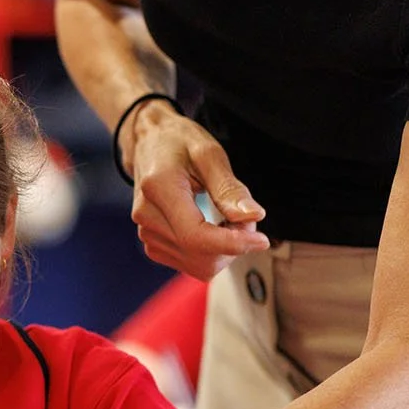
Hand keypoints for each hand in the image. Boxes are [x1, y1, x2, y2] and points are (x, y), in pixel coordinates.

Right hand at [127, 106, 268, 279]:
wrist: (148, 143)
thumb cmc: (178, 142)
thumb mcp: (209, 154)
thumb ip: (230, 188)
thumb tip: (254, 216)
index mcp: (159, 189)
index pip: (196, 236)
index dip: (234, 244)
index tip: (262, 239)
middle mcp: (147, 216)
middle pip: (200, 257)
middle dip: (233, 245)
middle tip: (245, 218)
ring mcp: (146, 233)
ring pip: (198, 266)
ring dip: (223, 250)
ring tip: (227, 219)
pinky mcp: (152, 243)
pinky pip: (190, 264)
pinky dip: (210, 253)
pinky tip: (213, 228)